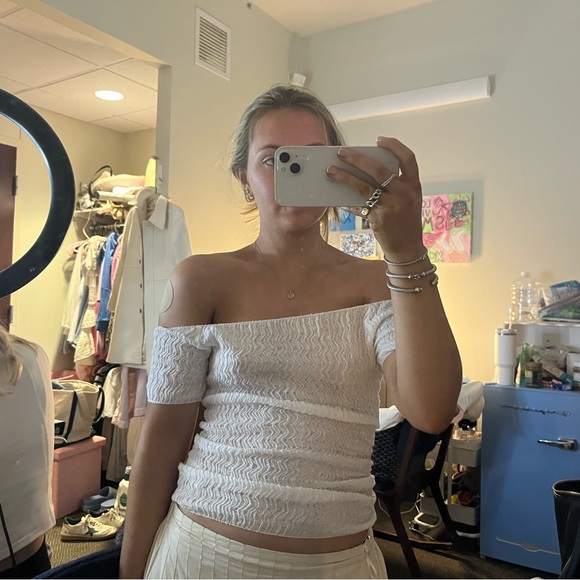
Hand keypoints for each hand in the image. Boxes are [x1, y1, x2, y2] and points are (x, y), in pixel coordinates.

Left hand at [326, 136, 424, 261]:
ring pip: (363, 187)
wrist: (407, 247)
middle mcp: (404, 194)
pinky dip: (347, 202)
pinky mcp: (379, 219)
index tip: (379, 140)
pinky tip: (336, 198)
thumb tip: (365, 170)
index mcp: (413, 185)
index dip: (394, 146)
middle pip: (379, 170)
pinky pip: (358, 206)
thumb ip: (393, 185)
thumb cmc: (405, 220)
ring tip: (331, 171)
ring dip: (345, 177)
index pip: (408, 159)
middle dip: (357, 159)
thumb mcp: (407, 199)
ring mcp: (391, 207)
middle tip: (342, 153)